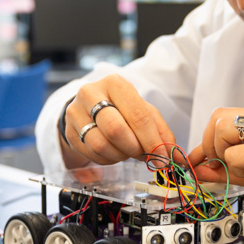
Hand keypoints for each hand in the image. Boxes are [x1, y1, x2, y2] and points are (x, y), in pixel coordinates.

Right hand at [60, 74, 176, 167]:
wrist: (89, 107)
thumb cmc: (120, 108)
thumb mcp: (143, 111)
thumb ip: (160, 132)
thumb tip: (174, 156)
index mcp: (115, 83)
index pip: (137, 114)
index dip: (152, 140)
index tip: (162, 158)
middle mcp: (91, 93)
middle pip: (115, 129)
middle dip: (134, 148)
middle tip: (144, 155)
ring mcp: (76, 112)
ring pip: (101, 144)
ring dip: (120, 155)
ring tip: (128, 151)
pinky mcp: (69, 131)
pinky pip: (92, 154)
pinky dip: (108, 159)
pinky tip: (114, 152)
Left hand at [188, 108, 243, 223]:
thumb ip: (223, 166)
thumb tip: (197, 167)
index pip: (222, 115)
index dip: (206, 137)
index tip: (200, 158)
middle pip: (218, 117)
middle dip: (210, 144)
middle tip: (221, 164)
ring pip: (222, 130)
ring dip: (223, 154)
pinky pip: (234, 154)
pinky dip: (237, 168)